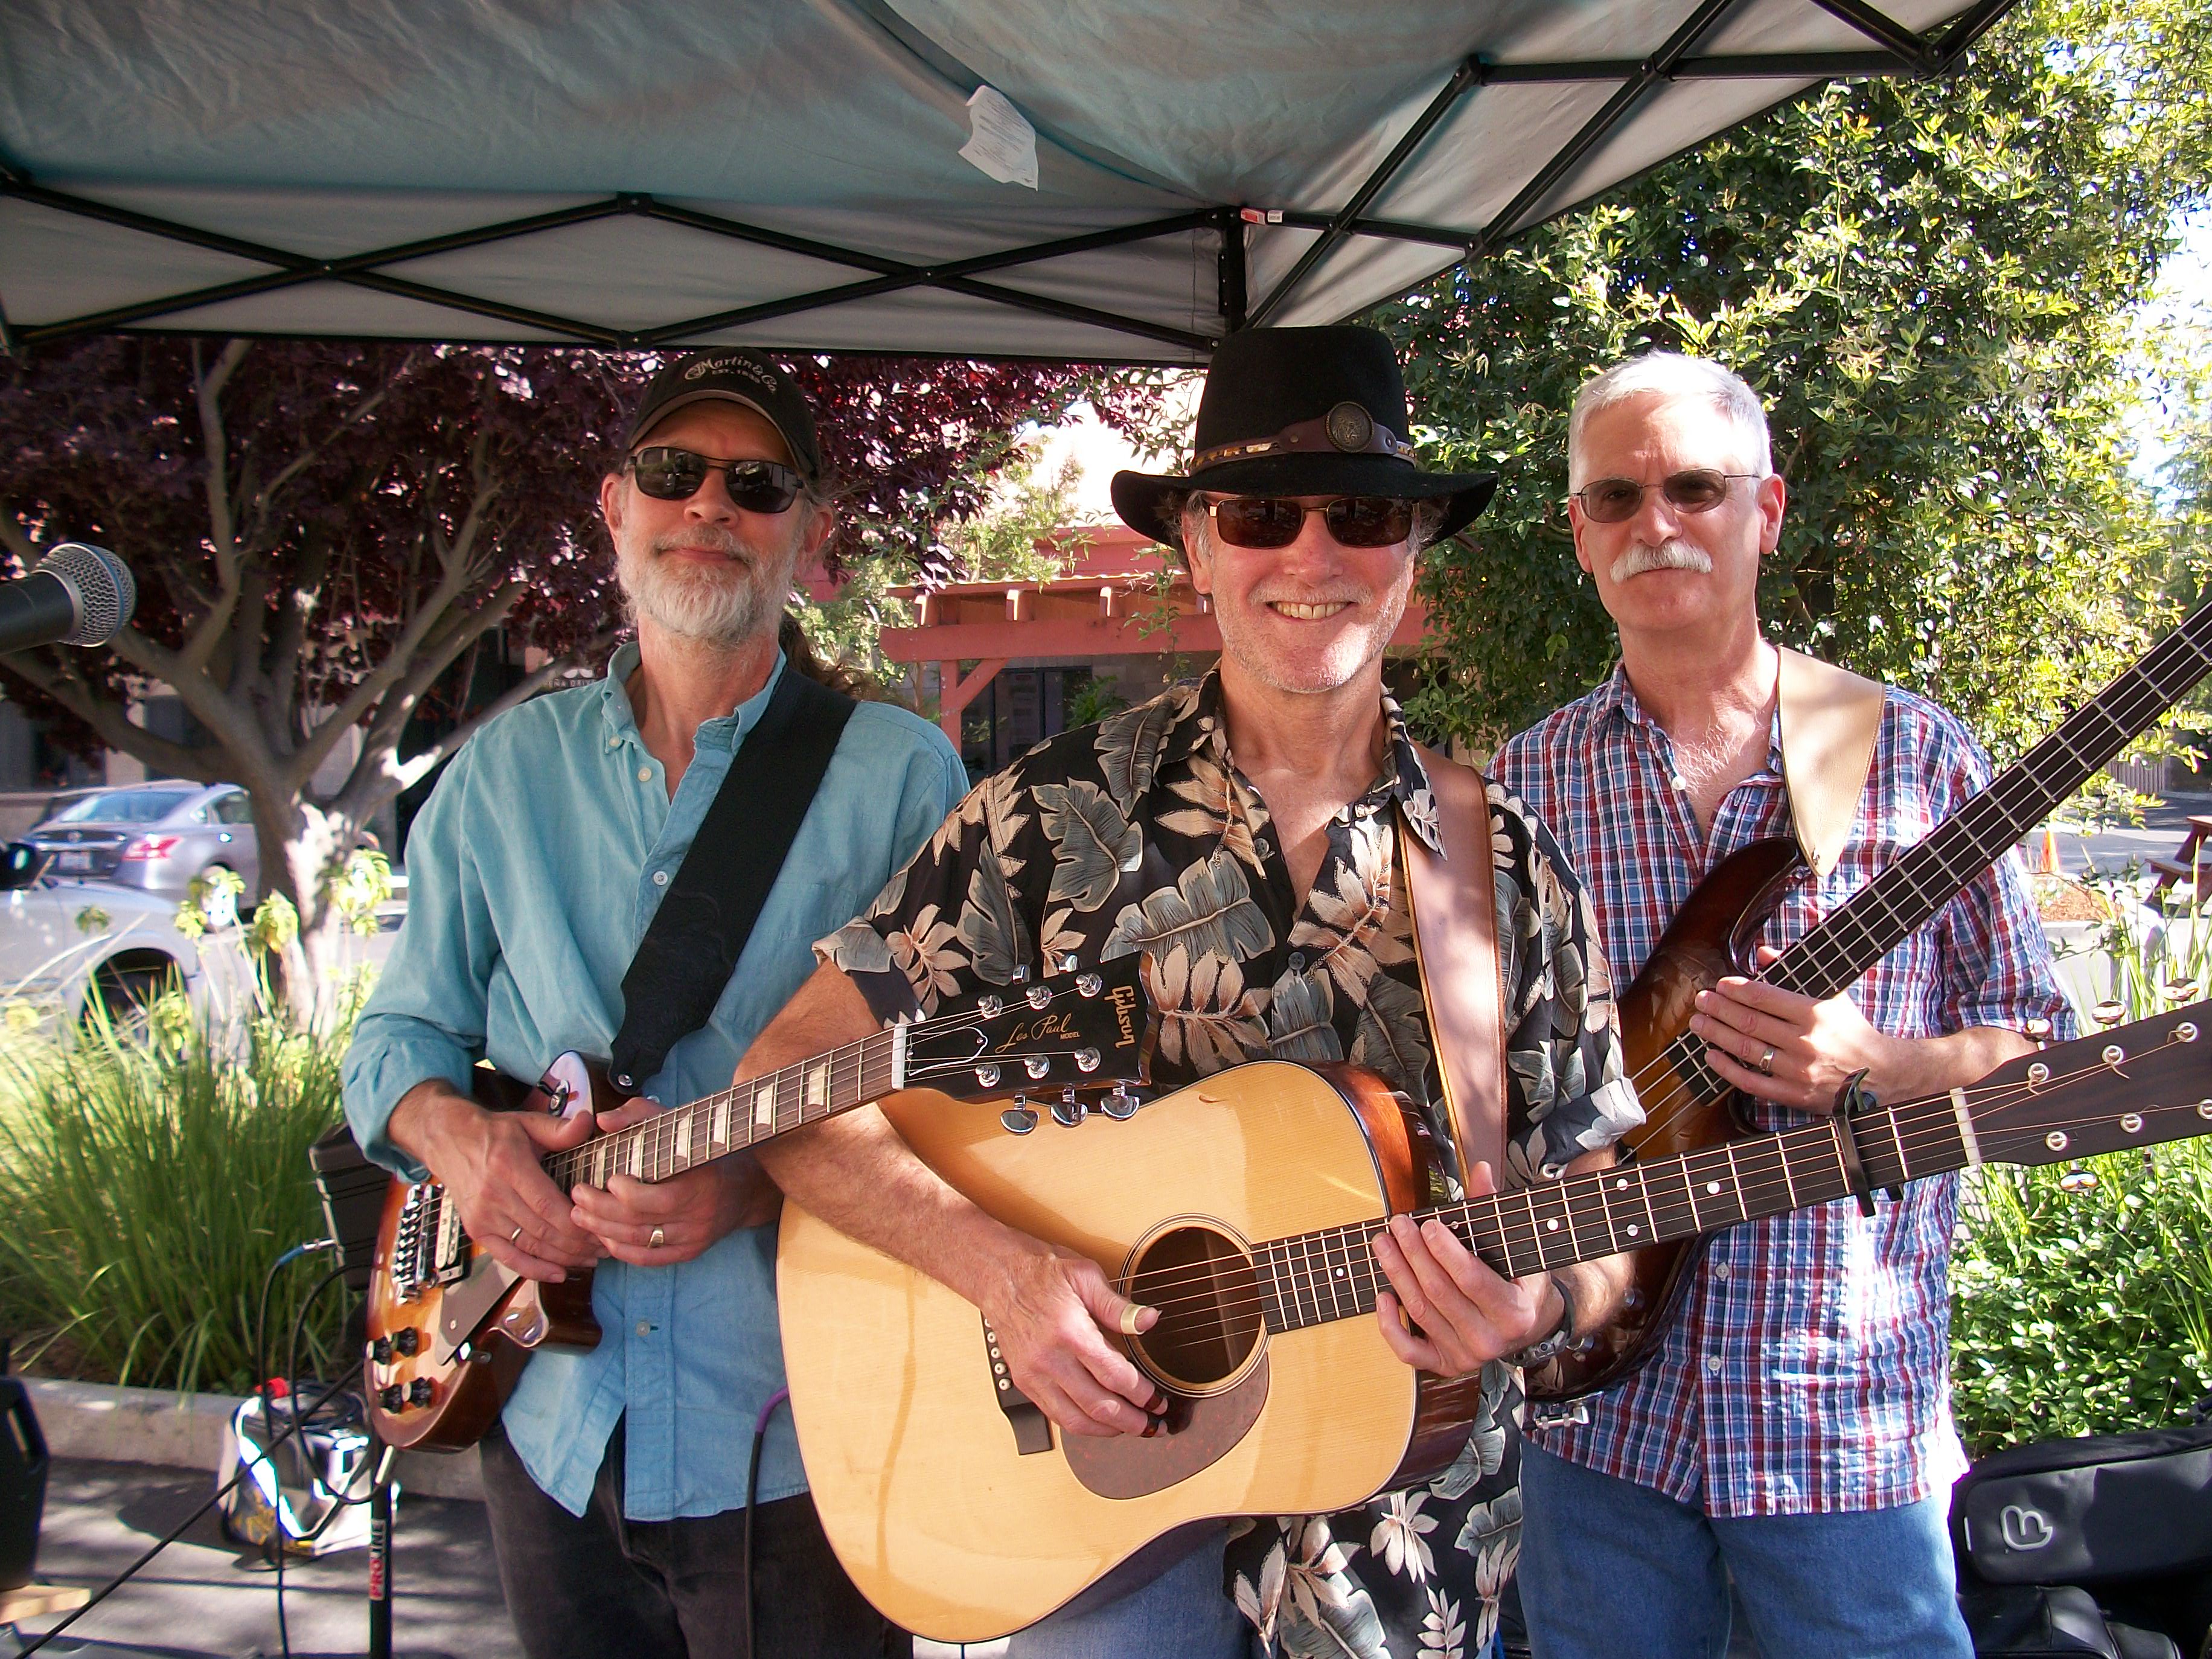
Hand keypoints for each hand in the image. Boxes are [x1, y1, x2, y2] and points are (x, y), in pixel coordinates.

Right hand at [392, 1085, 599, 1283]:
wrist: (449, 1141)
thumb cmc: (494, 1133)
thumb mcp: (527, 1123)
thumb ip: (559, 1128)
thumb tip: (587, 1122)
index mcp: (510, 1166)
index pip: (548, 1205)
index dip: (577, 1223)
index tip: (601, 1228)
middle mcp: (494, 1195)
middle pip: (543, 1230)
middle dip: (578, 1244)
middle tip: (604, 1246)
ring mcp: (483, 1216)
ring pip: (530, 1246)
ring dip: (563, 1258)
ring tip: (590, 1259)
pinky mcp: (477, 1230)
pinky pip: (508, 1257)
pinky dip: (533, 1269)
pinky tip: (558, 1273)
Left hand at [569, 1097, 780, 1265]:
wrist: (745, 1187)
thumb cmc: (703, 1150)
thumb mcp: (677, 1122)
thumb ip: (638, 1115)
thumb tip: (602, 1120)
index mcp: (700, 1183)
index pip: (659, 1199)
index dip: (627, 1194)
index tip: (608, 1179)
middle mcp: (698, 1216)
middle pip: (640, 1223)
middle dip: (601, 1211)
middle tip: (577, 1196)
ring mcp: (693, 1238)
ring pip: (640, 1243)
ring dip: (603, 1231)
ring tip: (580, 1215)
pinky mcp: (689, 1253)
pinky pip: (649, 1259)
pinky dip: (622, 1252)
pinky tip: (603, 1238)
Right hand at [977, 1239, 1165, 1439]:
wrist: (1000, 1276)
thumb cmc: (1043, 1274)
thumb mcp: (1085, 1276)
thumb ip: (1118, 1306)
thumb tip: (1150, 1320)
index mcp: (1069, 1332)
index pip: (1113, 1375)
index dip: (1141, 1393)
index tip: (1157, 1399)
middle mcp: (1049, 1360)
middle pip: (1097, 1406)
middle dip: (1132, 1421)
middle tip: (1154, 1424)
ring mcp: (1033, 1375)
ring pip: (1075, 1420)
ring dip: (1108, 1430)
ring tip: (1132, 1428)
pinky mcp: (1024, 1382)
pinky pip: (1055, 1416)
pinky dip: (1082, 1425)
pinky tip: (1100, 1422)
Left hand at [1369, 1160, 1560, 1377]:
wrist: (1527, 1324)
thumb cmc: (1518, 1277)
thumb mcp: (1515, 1246)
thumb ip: (1494, 1210)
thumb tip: (1481, 1169)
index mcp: (1514, 1312)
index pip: (1472, 1280)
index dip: (1446, 1252)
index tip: (1427, 1224)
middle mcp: (1490, 1340)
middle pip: (1439, 1292)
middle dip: (1414, 1254)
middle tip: (1398, 1223)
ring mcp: (1466, 1356)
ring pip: (1421, 1312)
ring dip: (1396, 1274)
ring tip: (1383, 1242)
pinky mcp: (1445, 1365)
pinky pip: (1409, 1352)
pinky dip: (1390, 1326)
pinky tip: (1381, 1295)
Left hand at [1690, 946, 1906, 1109]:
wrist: (1882, 1076)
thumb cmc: (1853, 1032)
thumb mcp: (1833, 996)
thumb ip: (1795, 970)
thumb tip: (1762, 950)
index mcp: (1814, 1013)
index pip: (1764, 997)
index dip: (1736, 990)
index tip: (1719, 985)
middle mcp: (1805, 1042)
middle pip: (1749, 1022)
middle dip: (1719, 1009)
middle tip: (1701, 1000)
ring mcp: (1798, 1070)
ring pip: (1746, 1050)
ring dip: (1717, 1035)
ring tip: (1698, 1023)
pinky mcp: (1794, 1094)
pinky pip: (1752, 1082)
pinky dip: (1727, 1069)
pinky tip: (1711, 1056)